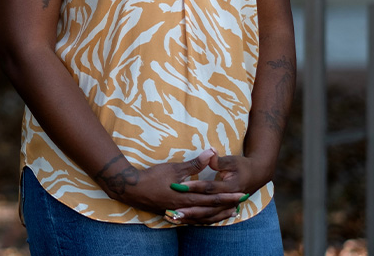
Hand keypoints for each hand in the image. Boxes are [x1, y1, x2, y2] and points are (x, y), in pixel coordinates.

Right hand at [94, 151, 244, 224]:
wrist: (132, 190)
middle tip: (241, 205)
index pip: (212, 198)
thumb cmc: (152, 177)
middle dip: (227, 206)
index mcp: (187, 197)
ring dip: (217, 215)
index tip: (241, 195)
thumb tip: (211, 153)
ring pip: (203, 217)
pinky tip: (207, 217)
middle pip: (210, 210)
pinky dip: (203, 219)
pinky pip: (193, 220)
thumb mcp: (174, 168)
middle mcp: (185, 208)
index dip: (228, 197)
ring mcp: (179, 213)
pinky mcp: (174, 214)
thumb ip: (194, 164)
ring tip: (229, 213)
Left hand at [165, 153, 274, 224]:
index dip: (195, 187)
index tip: (180, 186)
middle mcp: (229, 200)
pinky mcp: (225, 210)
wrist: (258, 175)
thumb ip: (219, 160)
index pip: (210, 188)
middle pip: (207, 207)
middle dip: (191, 208)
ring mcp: (228, 207)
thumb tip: (210, 153)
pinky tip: (187, 221)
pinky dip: (199, 220)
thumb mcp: (232, 160)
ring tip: (177, 218)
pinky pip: (211, 218)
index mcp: (231, 186)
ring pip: (208, 215)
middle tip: (174, 209)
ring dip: (193, 217)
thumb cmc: (243, 166)